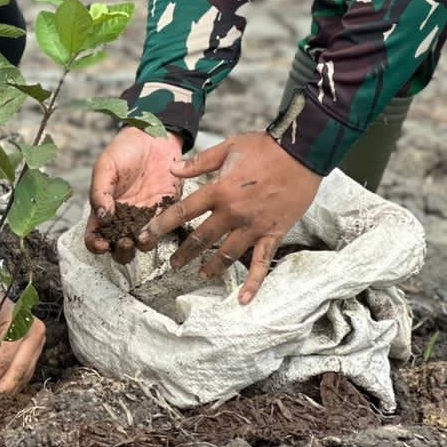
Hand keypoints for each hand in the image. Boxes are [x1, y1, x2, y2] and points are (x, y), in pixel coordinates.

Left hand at [0, 267, 45, 393]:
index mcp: (16, 323)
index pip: (2, 361)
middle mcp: (34, 331)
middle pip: (18, 371)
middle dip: (1, 389)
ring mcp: (39, 340)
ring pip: (24, 374)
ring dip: (8, 388)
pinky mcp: (37, 348)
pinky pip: (26, 371)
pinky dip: (13, 381)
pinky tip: (0, 388)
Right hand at [84, 126, 184, 261]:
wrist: (154, 136)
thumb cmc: (125, 149)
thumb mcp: (105, 166)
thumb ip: (99, 191)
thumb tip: (102, 217)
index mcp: (104, 208)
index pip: (95, 236)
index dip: (96, 245)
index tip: (102, 243)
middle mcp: (124, 217)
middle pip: (118, 248)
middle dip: (120, 252)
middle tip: (123, 241)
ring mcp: (145, 216)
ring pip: (141, 244)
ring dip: (140, 245)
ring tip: (140, 236)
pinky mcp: (166, 210)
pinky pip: (163, 229)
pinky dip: (160, 232)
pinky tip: (156, 225)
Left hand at [138, 129, 321, 304]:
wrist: (302, 151)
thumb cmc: (265, 146)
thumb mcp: (227, 147)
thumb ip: (198, 163)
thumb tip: (171, 168)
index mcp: (218, 190)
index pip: (182, 212)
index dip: (161, 226)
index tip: (145, 238)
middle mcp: (232, 212)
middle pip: (201, 238)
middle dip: (183, 253)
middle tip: (172, 264)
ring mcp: (253, 226)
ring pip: (227, 254)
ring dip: (211, 267)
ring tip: (200, 274)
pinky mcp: (273, 233)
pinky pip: (261, 263)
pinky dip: (252, 283)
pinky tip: (243, 300)